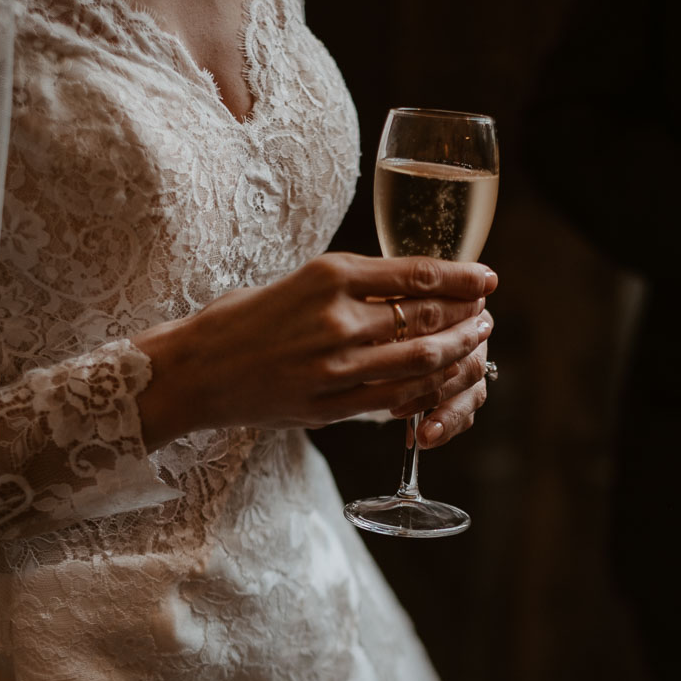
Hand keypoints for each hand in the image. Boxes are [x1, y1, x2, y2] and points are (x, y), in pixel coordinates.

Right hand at [133, 253, 495, 447]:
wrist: (193, 371)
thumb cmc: (238, 321)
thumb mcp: (296, 283)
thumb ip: (349, 288)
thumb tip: (407, 291)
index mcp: (330, 276)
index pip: (419, 274)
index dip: (463, 279)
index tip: (487, 280)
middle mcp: (338, 318)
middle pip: (429, 318)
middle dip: (468, 318)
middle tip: (486, 317)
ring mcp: (334, 366)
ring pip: (421, 360)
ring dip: (457, 354)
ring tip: (473, 348)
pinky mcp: (328, 405)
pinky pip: (393, 399)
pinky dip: (423, 391)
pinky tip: (435, 385)